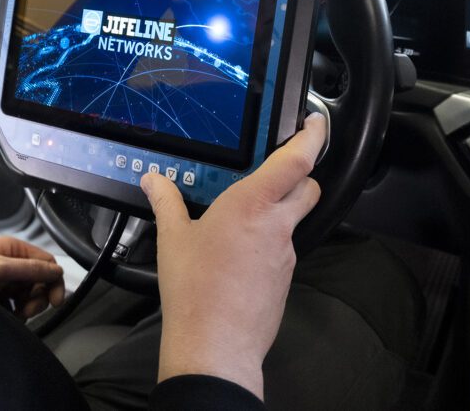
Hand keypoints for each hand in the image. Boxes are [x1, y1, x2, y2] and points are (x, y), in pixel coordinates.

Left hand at [0, 236, 64, 318]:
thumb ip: (29, 269)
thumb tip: (57, 271)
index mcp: (13, 250)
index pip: (46, 263)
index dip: (54, 281)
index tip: (55, 302)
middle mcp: (11, 263)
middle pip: (39, 281)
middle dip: (38, 297)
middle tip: (26, 311)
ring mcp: (3, 280)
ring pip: (28, 295)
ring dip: (26, 307)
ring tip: (14, 315)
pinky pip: (15, 305)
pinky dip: (15, 312)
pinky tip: (6, 316)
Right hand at [142, 113, 324, 400]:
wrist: (215, 346)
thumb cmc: (194, 291)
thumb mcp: (173, 239)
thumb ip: (167, 202)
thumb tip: (155, 181)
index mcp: (251, 205)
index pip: (296, 161)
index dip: (311, 137)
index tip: (314, 123)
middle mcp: (276, 225)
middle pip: (308, 186)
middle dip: (299, 174)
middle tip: (275, 170)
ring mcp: (285, 254)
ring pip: (294, 219)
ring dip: (278, 212)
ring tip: (242, 219)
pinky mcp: (284, 278)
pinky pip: (282, 249)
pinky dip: (268, 243)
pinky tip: (239, 254)